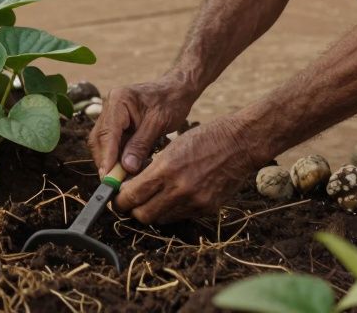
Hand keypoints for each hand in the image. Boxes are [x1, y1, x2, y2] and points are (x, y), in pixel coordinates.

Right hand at [88, 78, 195, 175]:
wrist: (176, 90)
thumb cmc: (170, 102)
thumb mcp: (158, 123)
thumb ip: (141, 144)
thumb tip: (127, 168)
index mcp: (119, 100)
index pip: (108, 133)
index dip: (107, 157)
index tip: (108, 178)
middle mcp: (110, 106)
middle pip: (99, 139)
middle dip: (105, 162)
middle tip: (113, 184)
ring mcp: (111, 114)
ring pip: (103, 143)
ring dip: (110, 161)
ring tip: (120, 180)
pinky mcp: (116, 123)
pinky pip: (112, 143)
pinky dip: (117, 157)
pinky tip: (125, 170)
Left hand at [112, 117, 256, 223]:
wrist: (240, 144)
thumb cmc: (205, 138)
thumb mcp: (172, 147)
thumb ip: (152, 168)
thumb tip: (130, 185)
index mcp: (166, 169)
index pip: (131, 196)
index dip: (119, 200)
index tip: (116, 197)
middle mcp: (179, 189)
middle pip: (142, 215)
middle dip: (132, 210)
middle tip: (130, 202)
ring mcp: (194, 202)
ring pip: (160, 219)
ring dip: (151, 211)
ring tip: (151, 198)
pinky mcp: (206, 208)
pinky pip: (180, 217)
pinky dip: (171, 210)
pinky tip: (172, 197)